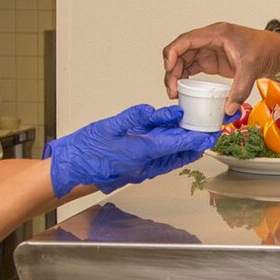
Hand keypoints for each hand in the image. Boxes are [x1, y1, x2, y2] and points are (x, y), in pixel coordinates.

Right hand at [45, 104, 217, 195]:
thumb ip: (130, 118)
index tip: (209, 137)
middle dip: (194, 144)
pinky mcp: (132, 163)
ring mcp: (138, 165)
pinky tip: (171, 141)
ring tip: (197, 139)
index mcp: (140, 152)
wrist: (70, 170)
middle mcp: (143, 162)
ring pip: (167, 155)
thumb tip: (149, 109)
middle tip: (210, 135)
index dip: (194, 140)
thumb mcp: (107, 127)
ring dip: (182, 147)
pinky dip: (167, 148)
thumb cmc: (85, 151)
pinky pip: (156, 156)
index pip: (174, 145)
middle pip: (176, 153)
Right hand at [162, 23, 279, 102]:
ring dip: (176, 75)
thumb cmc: (264, 49)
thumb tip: (228, 109)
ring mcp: (208, 50)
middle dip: (172, 69)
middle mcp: (208, 40)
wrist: (275, 51)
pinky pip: (192, 67)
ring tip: (175, 93)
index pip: (186, 40)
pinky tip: (182, 90)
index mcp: (215, 34)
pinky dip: (184, 77)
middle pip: (180, 51)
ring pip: (183, 60)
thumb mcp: (251, 69)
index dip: (173, 53)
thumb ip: (239, 90)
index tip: (170, 69)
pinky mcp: (212, 60)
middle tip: (172, 90)